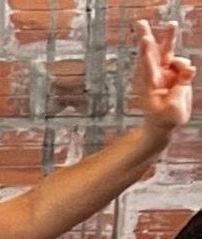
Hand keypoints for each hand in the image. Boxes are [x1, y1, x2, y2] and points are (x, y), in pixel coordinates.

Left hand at [136, 20, 194, 135]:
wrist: (164, 124)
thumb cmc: (164, 120)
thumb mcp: (173, 108)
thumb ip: (182, 87)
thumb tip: (189, 69)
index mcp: (149, 85)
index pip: (148, 67)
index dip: (148, 53)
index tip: (146, 41)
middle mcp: (155, 75)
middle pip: (151, 53)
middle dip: (146, 37)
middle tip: (139, 23)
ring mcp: (164, 73)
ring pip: (167, 51)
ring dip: (169, 38)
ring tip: (172, 25)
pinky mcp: (174, 73)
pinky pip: (183, 64)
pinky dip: (186, 67)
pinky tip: (187, 76)